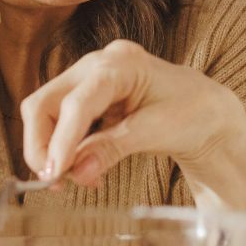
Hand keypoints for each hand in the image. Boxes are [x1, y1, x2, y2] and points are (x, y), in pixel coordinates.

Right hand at [19, 39, 245, 211]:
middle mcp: (97, 64)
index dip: (61, 140)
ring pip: (45, 113)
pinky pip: (58, 122)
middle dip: (41, 145)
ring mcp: (87, 77)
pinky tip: (85, 167)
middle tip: (54, 182)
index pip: (77, 102)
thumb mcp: (156, 132)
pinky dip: (64, 148)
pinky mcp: (84, 95)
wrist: (204, 109)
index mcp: (121, 63)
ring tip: (77, 179)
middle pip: (45, 102)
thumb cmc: (190, 112)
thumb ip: (113, 149)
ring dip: (51, 150)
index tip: (53, 175)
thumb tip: (76, 173)